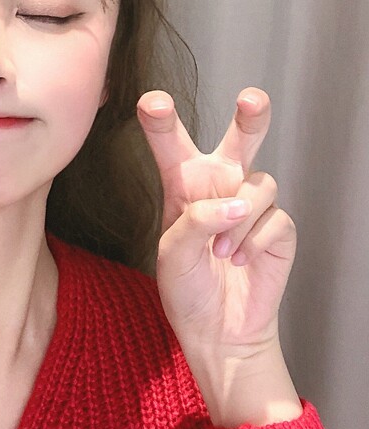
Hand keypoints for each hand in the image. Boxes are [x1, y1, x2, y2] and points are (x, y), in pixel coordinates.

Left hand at [136, 88, 297, 359]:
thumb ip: (195, 221)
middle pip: (240, 139)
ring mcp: (251, 204)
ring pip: (258, 183)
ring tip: (220, 252)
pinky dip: (254, 242)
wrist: (218, 329)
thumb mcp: (170, 254)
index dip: (161, 121)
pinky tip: (240, 262)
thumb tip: (236, 205)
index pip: (170, 145)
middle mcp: (220, 185)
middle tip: (251, 99)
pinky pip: (274, 219)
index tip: (151, 102)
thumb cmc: (185, 287)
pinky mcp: (277, 227)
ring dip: (238, 222)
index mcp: (182, 184)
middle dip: (250, 116)